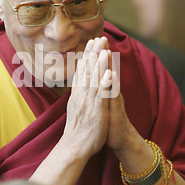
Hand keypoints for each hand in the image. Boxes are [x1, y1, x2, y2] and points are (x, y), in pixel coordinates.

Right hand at [63, 37, 111, 158]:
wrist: (74, 147)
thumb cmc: (77, 128)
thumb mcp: (75, 106)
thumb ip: (78, 93)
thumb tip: (79, 81)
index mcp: (78, 93)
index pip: (83, 70)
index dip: (87, 55)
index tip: (91, 41)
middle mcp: (82, 95)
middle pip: (88, 71)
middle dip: (93, 54)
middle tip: (98, 38)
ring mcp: (89, 103)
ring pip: (94, 80)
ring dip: (99, 64)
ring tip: (104, 50)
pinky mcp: (96, 111)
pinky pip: (101, 96)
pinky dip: (105, 84)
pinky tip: (110, 73)